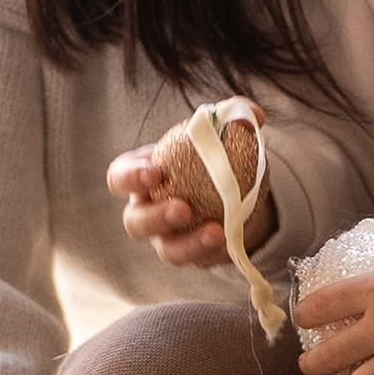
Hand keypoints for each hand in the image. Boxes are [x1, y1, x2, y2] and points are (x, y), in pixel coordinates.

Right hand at [108, 107, 277, 263]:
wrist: (233, 190)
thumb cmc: (210, 156)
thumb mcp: (220, 133)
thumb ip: (234, 116)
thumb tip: (254, 113)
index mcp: (141, 177)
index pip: (119, 178)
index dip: (130, 177)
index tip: (155, 171)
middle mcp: (146, 212)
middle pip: (136, 223)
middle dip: (155, 218)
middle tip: (183, 208)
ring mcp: (167, 239)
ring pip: (168, 250)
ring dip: (189, 243)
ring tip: (216, 231)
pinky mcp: (193, 257)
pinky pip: (200, 261)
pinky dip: (216, 253)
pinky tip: (233, 240)